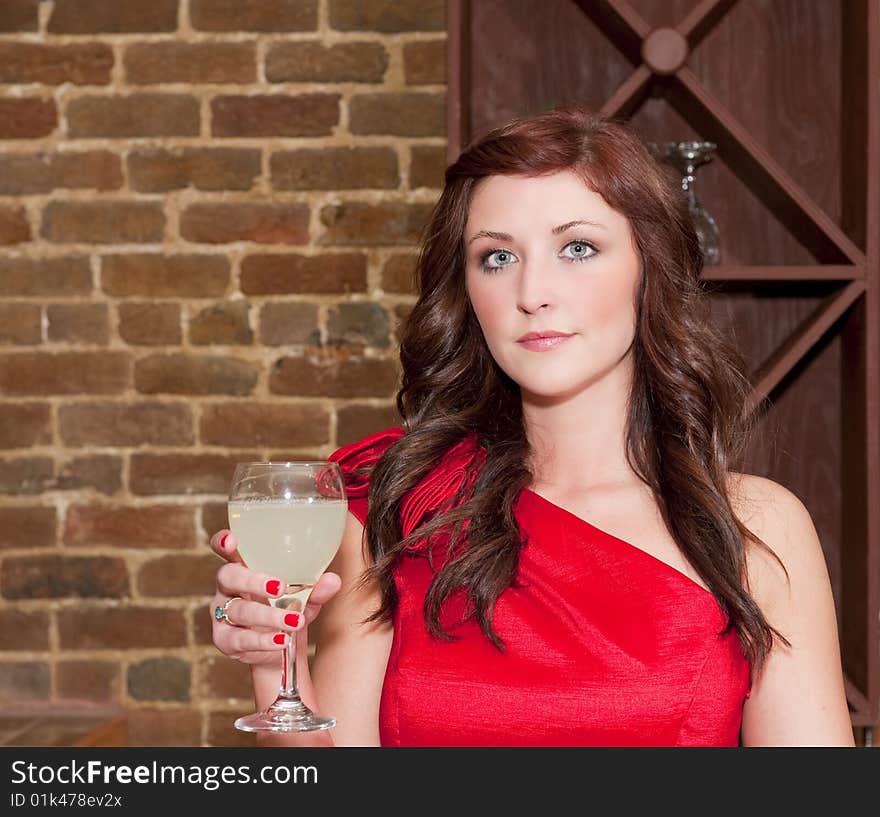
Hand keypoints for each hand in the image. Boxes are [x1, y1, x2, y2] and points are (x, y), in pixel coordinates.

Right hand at [208, 529, 342, 667]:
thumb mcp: (304, 598)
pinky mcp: (224, 640)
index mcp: (243, 568)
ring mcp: (222, 614)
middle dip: (252, 581)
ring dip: (269, 615)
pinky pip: (240, 639)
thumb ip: (316, 589)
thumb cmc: (286, 610)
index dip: (222, 542)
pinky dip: (263, 640)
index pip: (225, 549)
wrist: (280, 651)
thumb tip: (333, 580)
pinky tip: (282, 639)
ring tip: (295, 620)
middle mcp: (227, 588)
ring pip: (239, 610)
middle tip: (280, 587)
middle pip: (228, 576)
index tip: (231, 541)